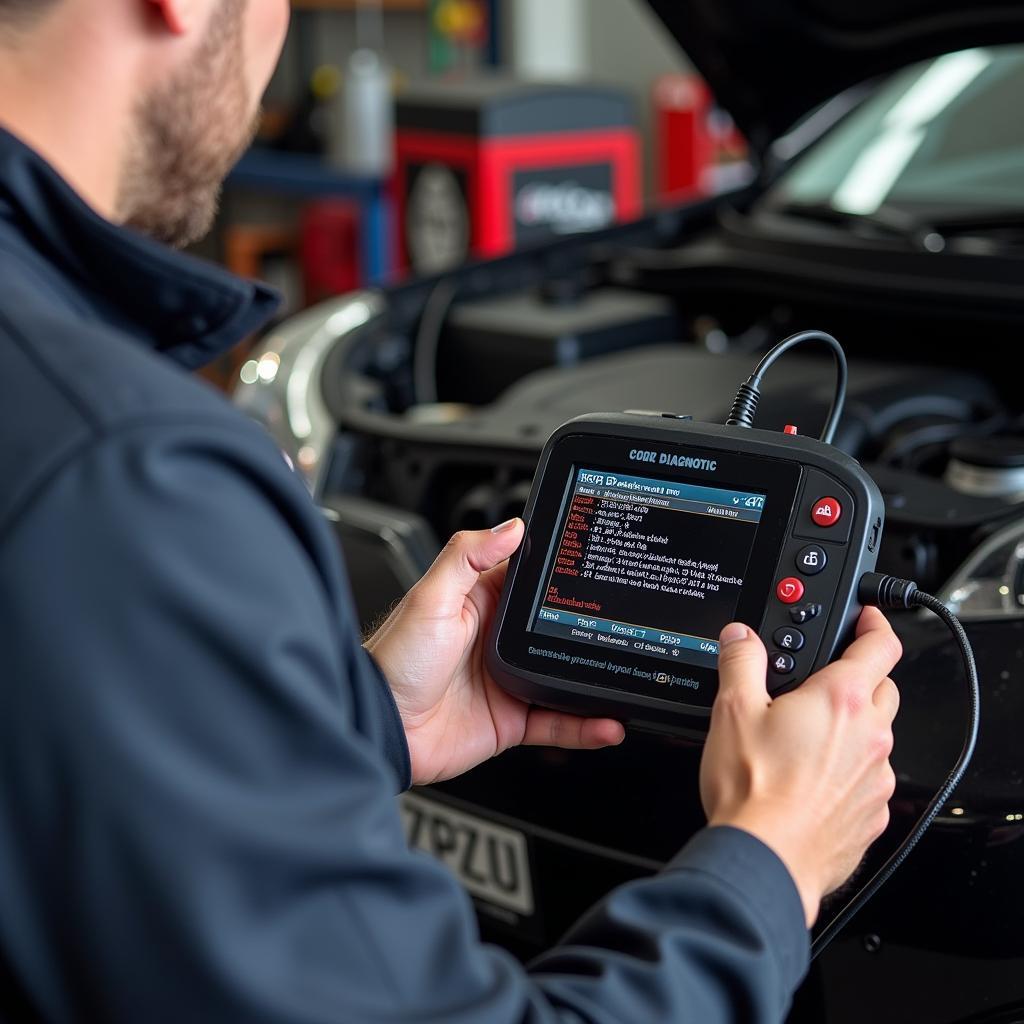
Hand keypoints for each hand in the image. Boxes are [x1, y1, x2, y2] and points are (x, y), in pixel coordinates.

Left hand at [365, 520, 624, 785]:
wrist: (380, 728)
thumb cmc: (393, 661)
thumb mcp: (429, 598)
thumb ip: (467, 557)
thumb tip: (510, 527)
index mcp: (482, 603)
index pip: (532, 580)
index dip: (562, 572)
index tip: (596, 566)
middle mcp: (499, 640)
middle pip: (558, 628)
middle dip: (591, 627)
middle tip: (625, 624)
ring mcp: (509, 681)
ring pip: (566, 676)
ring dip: (596, 678)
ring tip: (626, 674)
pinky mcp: (512, 720)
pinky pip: (559, 722)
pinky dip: (587, 725)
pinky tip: (608, 722)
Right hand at [699, 608, 900, 926]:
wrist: (765, 859)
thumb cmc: (752, 790)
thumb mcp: (731, 710)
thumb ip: (740, 661)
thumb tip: (740, 636)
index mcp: (840, 700)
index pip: (880, 646)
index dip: (875, 624)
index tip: (867, 618)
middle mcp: (870, 736)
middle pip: (884, 689)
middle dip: (861, 676)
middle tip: (824, 681)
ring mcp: (877, 778)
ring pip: (878, 736)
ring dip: (853, 728)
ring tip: (807, 738)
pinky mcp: (872, 814)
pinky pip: (870, 779)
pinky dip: (849, 771)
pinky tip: (811, 781)